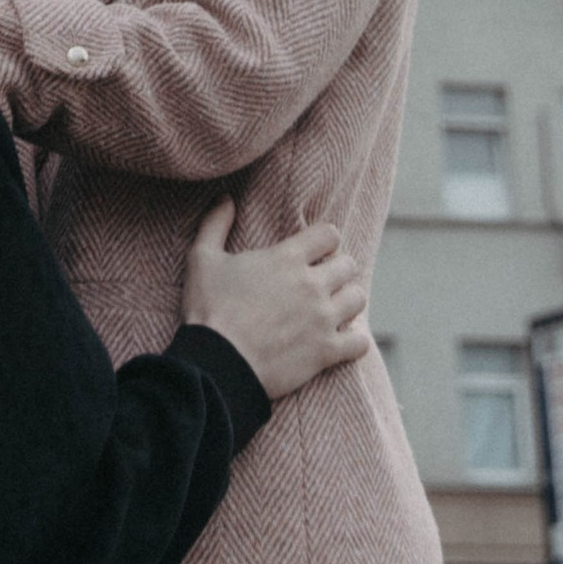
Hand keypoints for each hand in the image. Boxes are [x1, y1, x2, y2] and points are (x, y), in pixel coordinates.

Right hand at [182, 207, 370, 405]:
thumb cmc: (209, 310)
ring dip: (348, 300)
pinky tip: (342, 341)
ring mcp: (322, 319)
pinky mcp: (326, 351)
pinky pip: (360, 342)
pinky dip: (355, 341)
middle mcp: (312, 285)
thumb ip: (215, 223)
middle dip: (338, 269)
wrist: (217, 364)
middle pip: (348, 265)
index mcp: (287, 258)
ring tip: (334, 307)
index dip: (323, 239)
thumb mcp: (202, 259)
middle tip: (323, 280)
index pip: (329, 234)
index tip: (315, 250)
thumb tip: (225, 198)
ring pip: (358, 299)